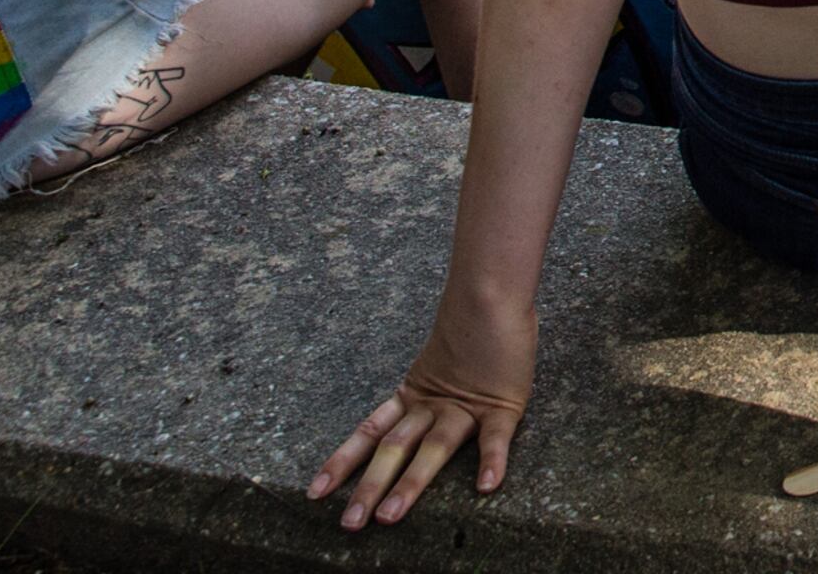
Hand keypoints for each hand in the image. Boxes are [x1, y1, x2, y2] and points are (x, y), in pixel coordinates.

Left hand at [310, 302, 535, 529]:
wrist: (492, 292)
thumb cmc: (472, 324)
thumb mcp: (439, 363)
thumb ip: (428, 385)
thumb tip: (409, 405)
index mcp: (412, 396)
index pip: (368, 433)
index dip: (341, 463)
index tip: (315, 492)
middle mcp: (432, 406)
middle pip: (394, 449)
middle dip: (370, 487)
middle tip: (350, 523)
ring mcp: (466, 407)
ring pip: (433, 448)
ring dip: (411, 483)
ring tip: (391, 516)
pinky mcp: (502, 405)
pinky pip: (496, 437)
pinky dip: (492, 461)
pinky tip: (487, 486)